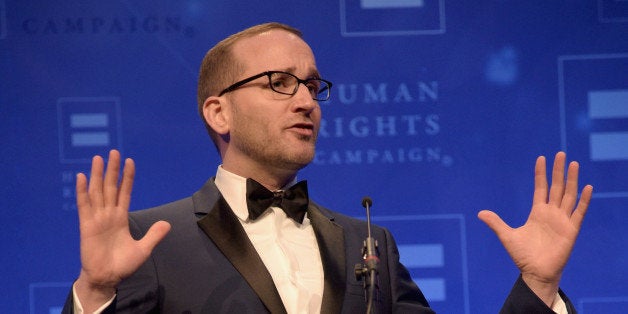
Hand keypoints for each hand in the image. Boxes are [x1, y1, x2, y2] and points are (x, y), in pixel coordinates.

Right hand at [74, 150, 170, 311]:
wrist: (107, 278)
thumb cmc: (123, 265)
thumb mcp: (143, 249)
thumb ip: (154, 235)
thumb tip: (167, 223)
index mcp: (121, 217)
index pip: (124, 192)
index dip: (127, 177)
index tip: (129, 161)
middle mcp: (108, 214)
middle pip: (110, 187)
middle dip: (112, 170)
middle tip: (113, 152)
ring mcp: (97, 218)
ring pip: (97, 191)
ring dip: (97, 175)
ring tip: (97, 158)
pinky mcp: (87, 226)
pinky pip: (84, 205)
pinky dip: (82, 191)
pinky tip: (82, 177)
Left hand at [478, 152, 592, 305]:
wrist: (536, 273)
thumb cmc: (523, 256)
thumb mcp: (507, 236)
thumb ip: (496, 223)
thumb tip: (480, 213)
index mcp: (537, 212)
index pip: (541, 188)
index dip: (541, 173)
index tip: (541, 158)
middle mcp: (551, 213)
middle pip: (557, 187)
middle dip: (559, 171)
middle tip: (561, 154)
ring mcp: (562, 221)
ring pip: (569, 195)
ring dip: (572, 180)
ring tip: (574, 164)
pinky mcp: (571, 230)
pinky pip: (579, 212)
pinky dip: (584, 200)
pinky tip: (586, 187)